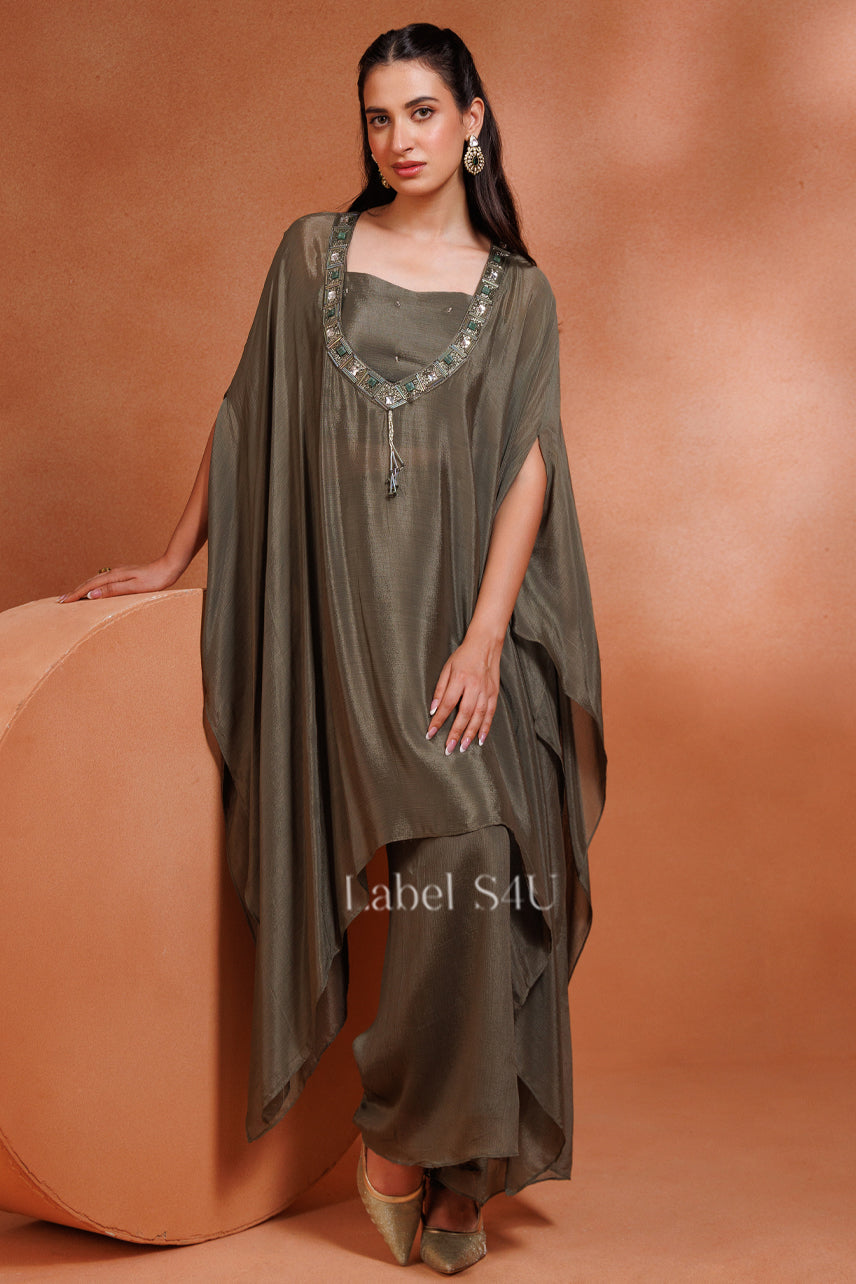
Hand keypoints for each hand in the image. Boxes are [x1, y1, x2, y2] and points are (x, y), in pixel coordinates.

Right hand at [56, 555, 180, 602]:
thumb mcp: (134, 587)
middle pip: (89, 582)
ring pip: (95, 581)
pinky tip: (94, 590)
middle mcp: (114, 573)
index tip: (63, 602)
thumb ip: (113, 590)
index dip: (76, 594)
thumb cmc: (155, 580)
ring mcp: (119, 573)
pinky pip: (103, 582)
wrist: (169, 568)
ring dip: (82, 588)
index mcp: (114, 576)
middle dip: (75, 592)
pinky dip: (93, 586)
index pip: (90, 586)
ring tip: (73, 596)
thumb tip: (92, 594)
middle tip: (61, 601)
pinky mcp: (124, 575)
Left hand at [425, 627, 502, 754]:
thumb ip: (440, 689)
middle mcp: (474, 686)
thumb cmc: (463, 656)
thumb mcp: (447, 668)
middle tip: (449, 748)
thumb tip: (433, 710)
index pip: (447, 704)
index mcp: (460, 678)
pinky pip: (490, 713)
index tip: (431, 733)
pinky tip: (481, 739)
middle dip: (456, 733)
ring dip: (470, 733)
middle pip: (464, 714)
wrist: (485, 644)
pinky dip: (486, 727)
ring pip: (479, 716)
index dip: (438, 720)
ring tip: (463, 747)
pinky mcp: (494, 693)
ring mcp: (486, 691)